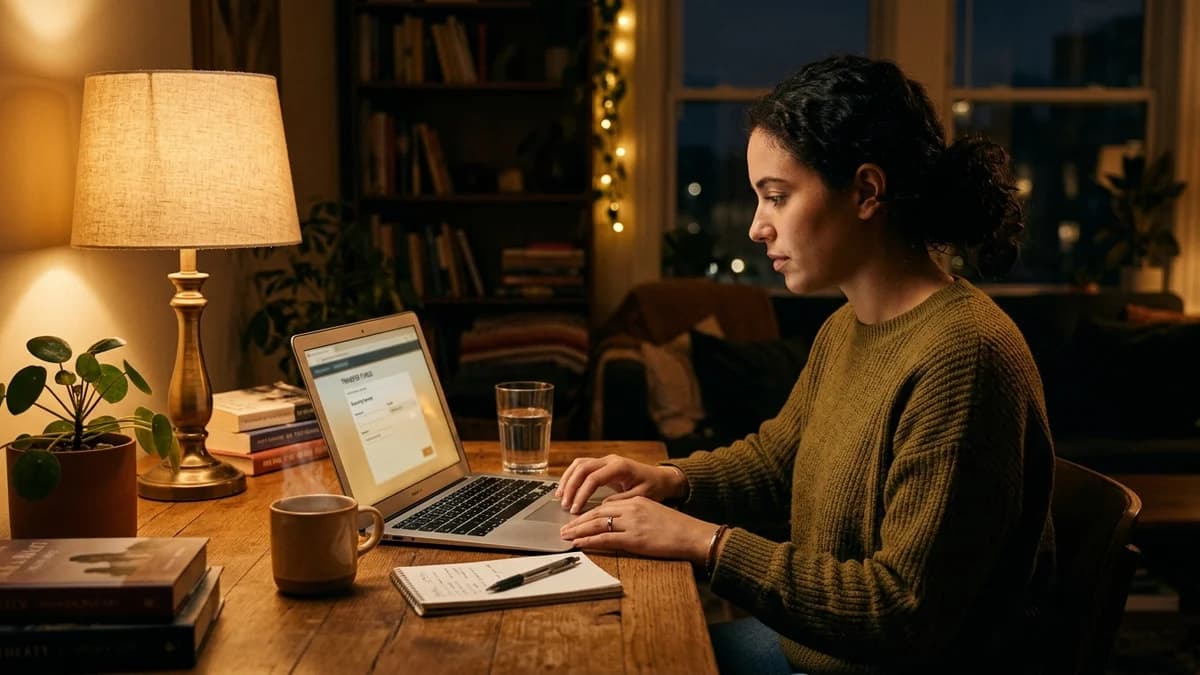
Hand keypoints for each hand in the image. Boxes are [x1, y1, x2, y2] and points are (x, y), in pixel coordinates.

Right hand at [555, 454, 686, 513]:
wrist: (661, 478)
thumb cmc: (654, 487)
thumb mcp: (641, 496)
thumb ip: (622, 500)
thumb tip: (602, 506)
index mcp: (620, 467)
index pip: (593, 478)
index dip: (582, 494)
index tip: (575, 509)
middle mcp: (610, 460)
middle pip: (582, 468)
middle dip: (570, 487)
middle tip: (565, 505)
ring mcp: (606, 460)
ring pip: (579, 464)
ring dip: (568, 480)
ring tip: (560, 497)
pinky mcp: (602, 464)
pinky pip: (582, 466)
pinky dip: (571, 476)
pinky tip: (566, 489)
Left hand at [559, 496, 714, 563]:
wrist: (693, 534)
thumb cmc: (677, 527)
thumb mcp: (653, 512)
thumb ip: (635, 513)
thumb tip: (616, 521)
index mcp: (636, 501)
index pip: (605, 506)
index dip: (587, 513)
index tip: (577, 519)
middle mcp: (631, 509)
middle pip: (597, 513)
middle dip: (578, 521)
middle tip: (564, 528)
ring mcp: (632, 523)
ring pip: (597, 524)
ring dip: (578, 531)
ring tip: (566, 536)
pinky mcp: (634, 539)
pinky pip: (606, 539)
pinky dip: (590, 541)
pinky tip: (580, 543)